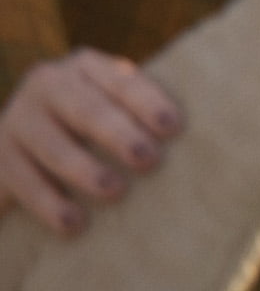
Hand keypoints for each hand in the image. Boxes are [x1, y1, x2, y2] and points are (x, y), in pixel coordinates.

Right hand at [0, 48, 183, 236]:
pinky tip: (73, 224)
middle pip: (85, 109)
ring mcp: (16, 119)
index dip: (147, 102)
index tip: (174, 127)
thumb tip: (210, 135)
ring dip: (85, 170)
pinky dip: (49, 204)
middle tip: (149, 160)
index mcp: (85, 66)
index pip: (120, 80)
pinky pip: (22, 181)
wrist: (17, 147)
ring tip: (115, 191)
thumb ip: (140, 113)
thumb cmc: (89, 128)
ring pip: (51, 146)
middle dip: (118, 134)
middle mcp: (47, 84)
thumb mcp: (111, 107)